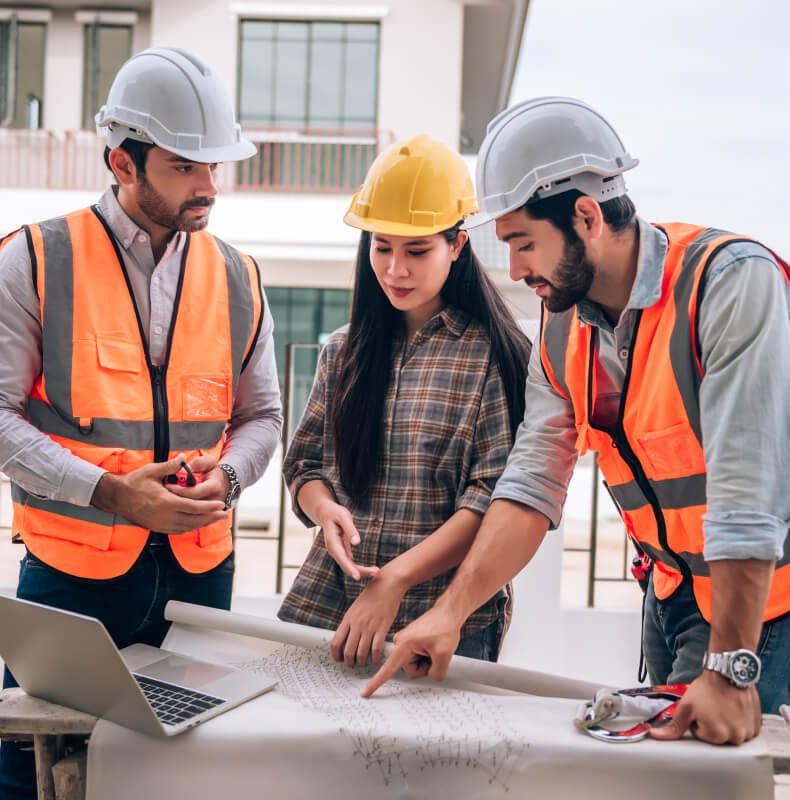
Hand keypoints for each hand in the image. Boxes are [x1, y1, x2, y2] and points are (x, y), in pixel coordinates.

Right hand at [91, 454, 228, 533]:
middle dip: (211, 517)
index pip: (194, 507)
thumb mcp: (151, 471)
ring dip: (203, 524)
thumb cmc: (134, 482)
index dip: (209, 507)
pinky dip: (190, 528)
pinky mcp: (157, 527)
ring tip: (215, 519)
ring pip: (187, 527)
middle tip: (225, 513)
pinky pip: (178, 531)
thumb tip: (184, 457)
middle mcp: (165, 516)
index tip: (221, 504)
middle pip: (194, 520)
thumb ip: (170, 466)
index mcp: (166, 502)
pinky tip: (197, 523)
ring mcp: (161, 524)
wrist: (116, 497)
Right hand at [315, 498, 378, 580]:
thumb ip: (350, 529)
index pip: (341, 558)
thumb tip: (357, 543)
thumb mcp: (343, 517)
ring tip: (376, 571)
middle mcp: (334, 550)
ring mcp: (338, 552)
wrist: (326, 514)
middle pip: (346, 566)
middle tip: (376, 572)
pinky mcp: (343, 552)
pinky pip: (351, 563)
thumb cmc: (335, 513)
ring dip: (362, 571)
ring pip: (349, 566)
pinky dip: (360, 568)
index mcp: (332, 542)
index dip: (349, 568)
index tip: (357, 577)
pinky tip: (370, 569)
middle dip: (360, 571)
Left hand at [330, 571, 407, 666]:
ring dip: (361, 662)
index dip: (336, 654)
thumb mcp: (356, 607)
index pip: (336, 642)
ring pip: (361, 652)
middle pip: (348, 651)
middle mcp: (357, 623)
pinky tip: (375, 660)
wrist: (388, 584)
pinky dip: (375, 658)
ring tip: (363, 664)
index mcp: (348, 618)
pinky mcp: (382, 627)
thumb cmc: (372, 594)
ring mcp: (370, 626)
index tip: (338, 659)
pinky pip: (376, 649)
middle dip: (349, 662)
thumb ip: (351, 621)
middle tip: (352, 665)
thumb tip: (347, 637)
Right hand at [361, 605, 461, 697]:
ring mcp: (405, 643)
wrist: (448, 612)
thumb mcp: (445, 654)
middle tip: (435, 653)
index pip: (388, 668)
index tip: (364, 693)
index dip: (376, 682)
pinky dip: (427, 657)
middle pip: (410, 670)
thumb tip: (431, 677)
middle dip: (424, 667)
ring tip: (435, 647)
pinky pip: (417, 658)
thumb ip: (436, 673)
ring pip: (414, 665)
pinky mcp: (411, 643)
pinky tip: (433, 646)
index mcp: (404, 644)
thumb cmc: (445, 628)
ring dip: (427, 662)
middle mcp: (400, 643)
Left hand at [648, 671, 761, 744]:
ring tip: (723, 706)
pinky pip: (745, 729)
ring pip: (731, 733)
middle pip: (717, 737)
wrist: (727, 672)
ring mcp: (748, 732)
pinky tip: (734, 708)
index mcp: (717, 736)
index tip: (701, 710)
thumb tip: (655, 736)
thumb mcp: (686, 706)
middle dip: (712, 724)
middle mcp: (735, 738)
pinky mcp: (756, 725)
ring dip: (727, 722)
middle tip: (712, 707)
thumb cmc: (707, 689)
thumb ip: (673, 726)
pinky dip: (739, 721)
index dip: (698, 721)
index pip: (701, 735)